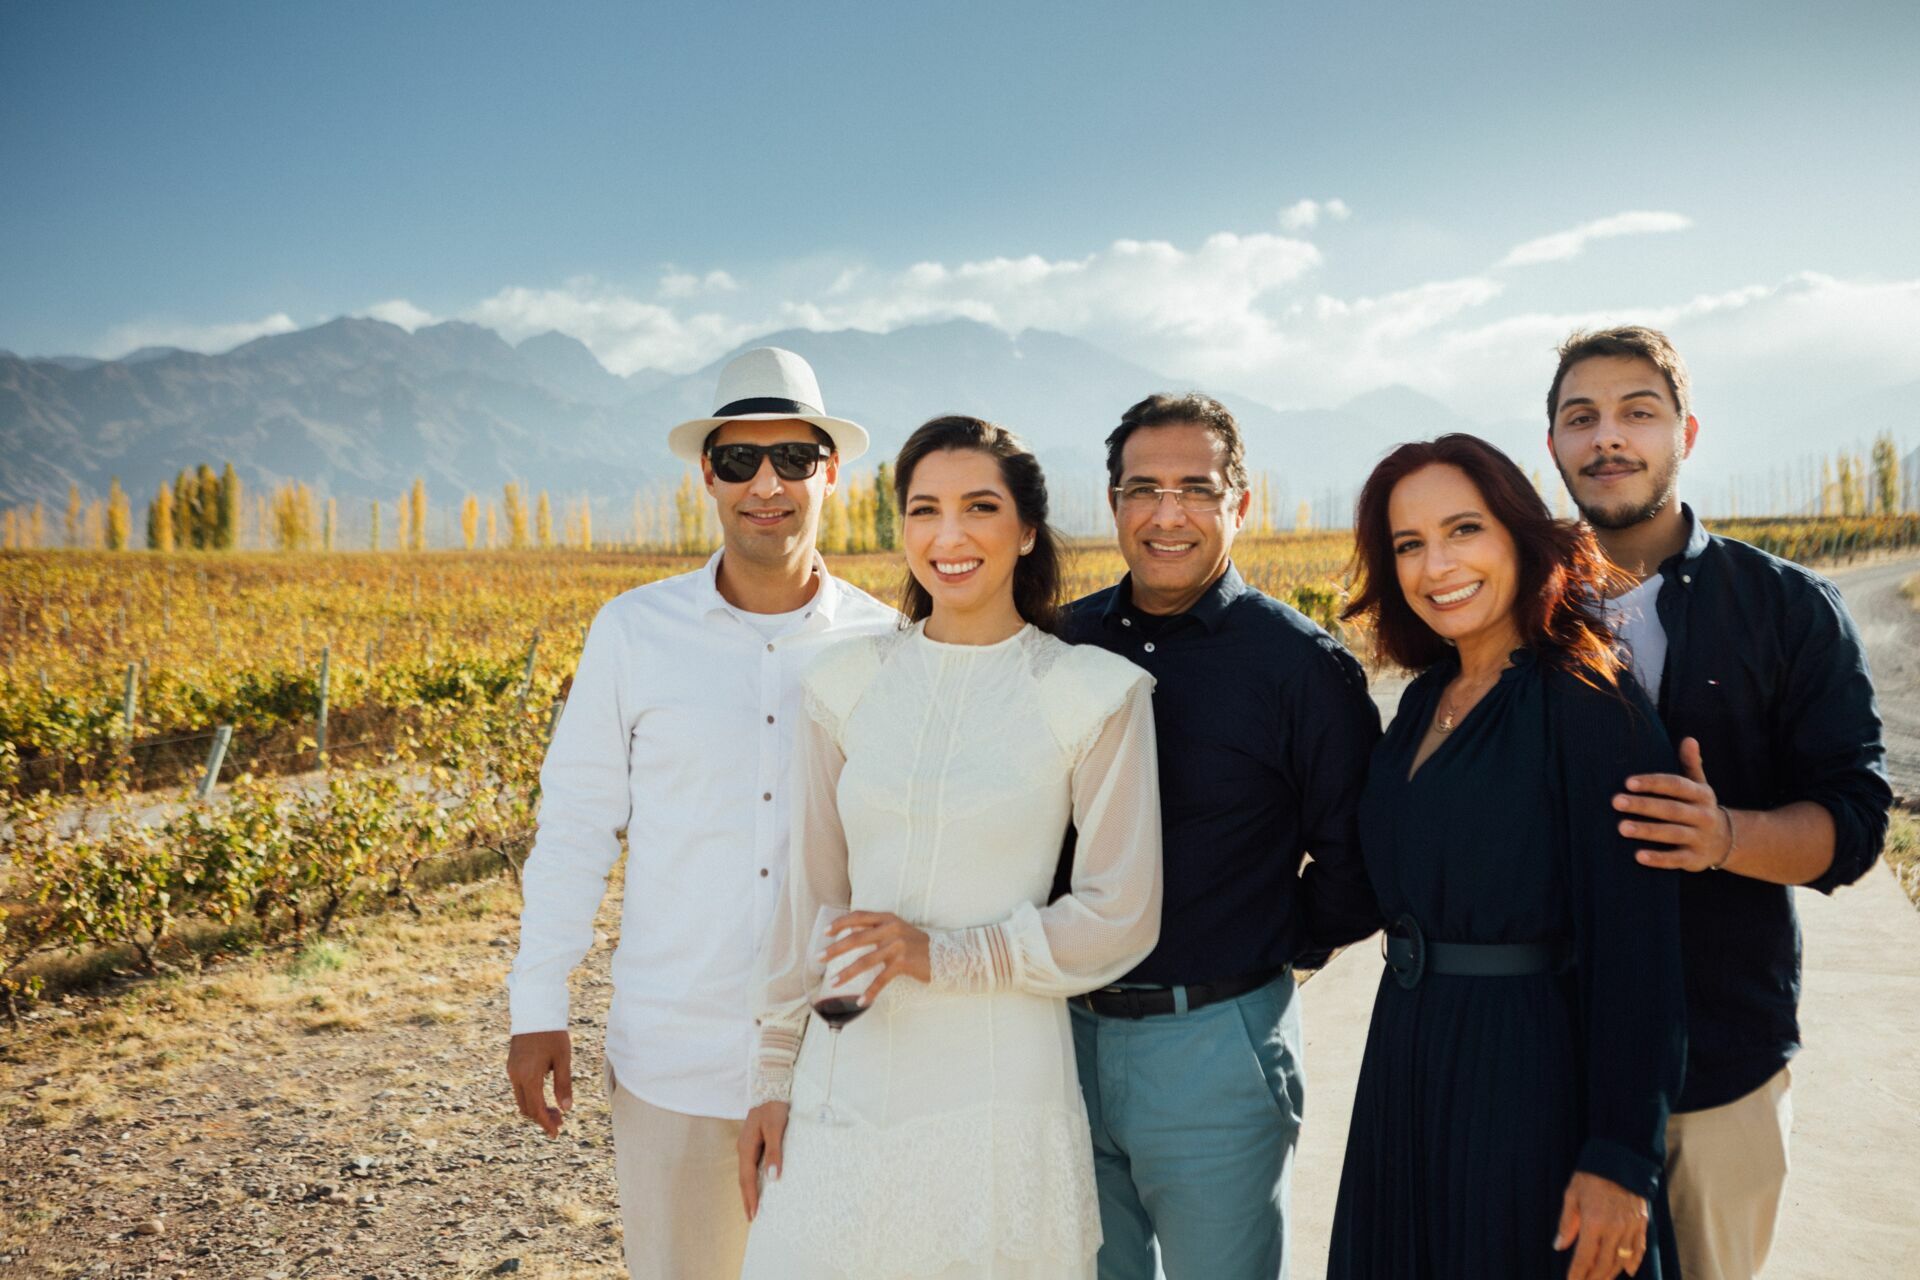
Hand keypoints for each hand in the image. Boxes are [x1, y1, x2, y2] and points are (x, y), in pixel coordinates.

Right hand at [506, 1029, 572, 1137]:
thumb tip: (566, 1109)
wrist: (535, 1011)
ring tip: (555, 1110)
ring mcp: (512, 1071)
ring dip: (536, 1108)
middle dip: (542, 1118)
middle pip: (526, 1108)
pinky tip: (545, 1095)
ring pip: (521, 1099)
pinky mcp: (512, 1066)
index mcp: (529, 1077)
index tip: (556, 1134)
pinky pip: (520, 1089)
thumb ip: (563, 1085)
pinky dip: (531, 1097)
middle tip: (561, 1121)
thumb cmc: (552, 1034)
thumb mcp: (563, 1059)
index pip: (536, 1109)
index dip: (546, 1124)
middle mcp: (516, 1076)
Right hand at [736, 1101, 789, 1219]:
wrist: (770, 1086)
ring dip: (750, 1190)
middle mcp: (744, 1148)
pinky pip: (752, 1165)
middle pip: (744, 1178)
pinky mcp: (754, 1142)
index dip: (751, 1197)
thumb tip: (773, 1177)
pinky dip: (754, 1179)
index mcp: (747, 1146)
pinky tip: (760, 1184)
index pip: (748, 1178)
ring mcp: (748, 1145)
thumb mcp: (776, 1127)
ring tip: (755, 1207)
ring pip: (747, 1172)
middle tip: (752, 1218)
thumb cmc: (774, 1106)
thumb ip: (775, 1151)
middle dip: (748, 1198)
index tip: (753, 1215)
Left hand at [821, 910, 930, 1004]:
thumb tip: (850, 933)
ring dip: (847, 974)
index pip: (858, 916)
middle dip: (835, 950)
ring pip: (865, 961)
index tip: (825, 933)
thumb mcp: (897, 930)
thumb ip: (877, 929)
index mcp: (887, 918)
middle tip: (818, 958)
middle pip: (856, 938)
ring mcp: (897, 946)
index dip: (840, 923)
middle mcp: (891, 929)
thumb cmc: (916, 944)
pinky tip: (861, 1001)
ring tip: (833, 983)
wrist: (945, 955)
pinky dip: (871, 991)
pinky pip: (882, 979)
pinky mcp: (903, 963)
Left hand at [1554, 1170, 1649, 1278]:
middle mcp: (1614, 1229)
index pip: (1583, 1258)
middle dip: (1593, 1278)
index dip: (1577, 1274)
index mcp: (1594, 1223)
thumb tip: (1559, 1245)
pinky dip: (1633, 1263)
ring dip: (1610, 1274)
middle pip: (1604, 1265)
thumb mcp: (1572, 1195)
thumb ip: (1566, 1223)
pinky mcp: (1642, 1224)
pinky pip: (1639, 1250)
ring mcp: (1630, 1228)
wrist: (1620, 1159)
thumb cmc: (1591, 1176)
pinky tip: (1627, 1271)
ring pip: (1621, 1261)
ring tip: (1600, 1279)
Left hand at [1614, 736, 1733, 871]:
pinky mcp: (1695, 859)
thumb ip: (1691, 764)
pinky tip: (1638, 856)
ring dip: (1647, 831)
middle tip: (1616, 801)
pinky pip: (1677, 860)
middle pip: (1671, 809)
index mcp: (1700, 794)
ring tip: (1622, 827)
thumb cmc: (1699, 807)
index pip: (1676, 785)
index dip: (1653, 783)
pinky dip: (1659, 859)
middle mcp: (1702, 815)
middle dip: (1643, 805)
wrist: (1727, 840)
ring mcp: (1700, 838)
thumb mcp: (1699, 785)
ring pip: (1672, 834)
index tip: (1628, 782)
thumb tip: (1689, 739)